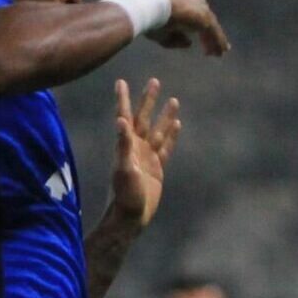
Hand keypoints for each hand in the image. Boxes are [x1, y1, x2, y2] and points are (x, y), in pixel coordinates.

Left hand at [109, 77, 182, 226]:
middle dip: (148, 100)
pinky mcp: (157, 167)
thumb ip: (123, 144)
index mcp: (125, 145)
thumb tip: (120, 121)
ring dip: (164, 115)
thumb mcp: (123, 168)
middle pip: (144, 118)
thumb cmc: (124, 194)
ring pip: (158, 130)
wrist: (131, 216)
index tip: (121, 81)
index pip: (125, 116)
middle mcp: (136, 147)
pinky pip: (166, 147)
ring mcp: (147, 156)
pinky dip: (171, 135)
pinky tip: (177, 124)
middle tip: (154, 81)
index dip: (123, 99)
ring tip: (173, 99)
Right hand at [149, 0, 229, 55]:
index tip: (198, 34)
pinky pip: (215, 33)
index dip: (198, 24)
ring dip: (215, 41)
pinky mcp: (205, 18)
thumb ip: (178, 37)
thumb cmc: (153, 19)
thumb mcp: (165, 31)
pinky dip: (217, 43)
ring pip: (212, 26)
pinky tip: (218, 53)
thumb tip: (189, 43)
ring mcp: (201, 8)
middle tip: (214, 45)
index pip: (195, 11)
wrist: (152, 9)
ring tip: (218, 54)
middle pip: (207, 18)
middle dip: (210, 33)